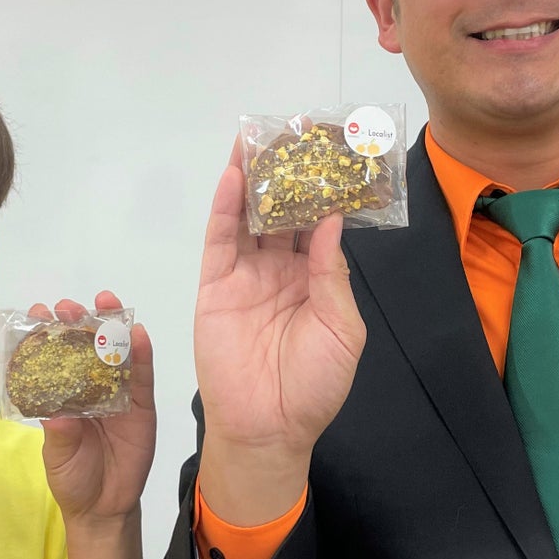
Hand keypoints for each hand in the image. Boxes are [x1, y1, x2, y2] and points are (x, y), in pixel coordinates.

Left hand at [36, 291, 154, 530]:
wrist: (104, 507)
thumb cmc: (73, 479)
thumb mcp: (58, 457)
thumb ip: (60, 435)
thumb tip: (58, 415)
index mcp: (63, 395)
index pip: (53, 358)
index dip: (47, 334)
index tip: (37, 311)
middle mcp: (89, 388)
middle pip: (85, 347)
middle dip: (78, 322)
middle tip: (69, 306)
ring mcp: (117, 393)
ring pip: (115, 353)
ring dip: (111, 325)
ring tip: (105, 302)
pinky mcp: (141, 404)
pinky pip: (142, 376)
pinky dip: (142, 353)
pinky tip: (138, 333)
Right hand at [195, 142, 365, 457]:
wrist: (268, 428)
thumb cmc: (314, 385)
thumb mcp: (342, 328)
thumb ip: (332, 273)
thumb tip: (330, 219)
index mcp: (315, 279)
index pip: (317, 223)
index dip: (322, 190)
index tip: (332, 153)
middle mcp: (280, 270)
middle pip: (281, 211)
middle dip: (286, 173)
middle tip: (292, 130)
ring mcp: (245, 276)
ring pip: (249, 216)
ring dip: (253, 178)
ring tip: (257, 137)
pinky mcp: (216, 286)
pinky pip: (220, 239)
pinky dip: (226, 206)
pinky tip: (234, 175)